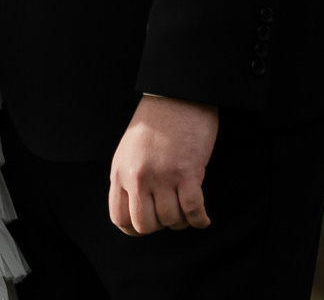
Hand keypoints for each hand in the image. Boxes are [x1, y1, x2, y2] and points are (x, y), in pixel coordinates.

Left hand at [109, 94, 218, 234]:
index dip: (135, 229)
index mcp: (121, 171)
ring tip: (188, 210)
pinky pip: (193, 211)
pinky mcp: (187, 173)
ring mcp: (163, 176)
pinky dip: (200, 220)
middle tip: (170, 215)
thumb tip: (135, 206)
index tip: (149, 226)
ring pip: (171, 220)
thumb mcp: (129, 150)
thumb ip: (129, 177)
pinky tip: (203, 219)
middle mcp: (138, 177)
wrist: (177, 95)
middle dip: (160, 226)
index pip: (120, 217)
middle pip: (146, 224)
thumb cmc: (156, 121)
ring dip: (182, 220)